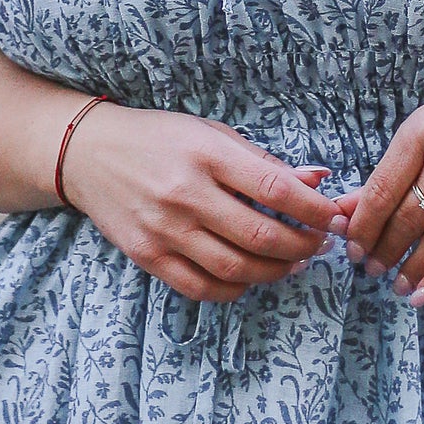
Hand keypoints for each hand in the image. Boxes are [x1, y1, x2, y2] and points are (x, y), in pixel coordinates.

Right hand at [60, 104, 336, 304]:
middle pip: (260, 235)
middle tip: (319, 244)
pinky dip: (235, 290)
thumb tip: (318, 180)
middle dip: (302, 245)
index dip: (313, 209)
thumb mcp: (211, 134)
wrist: (89, 154)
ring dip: (275, 272)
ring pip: (236, 268)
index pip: (275, 188)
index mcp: (206, 154)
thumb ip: (263, 161)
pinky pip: (201, 288)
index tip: (333, 217)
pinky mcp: (148, 255)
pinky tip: (250, 278)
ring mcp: (164, 229)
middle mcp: (185, 193)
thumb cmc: (159, 139)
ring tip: (293, 262)